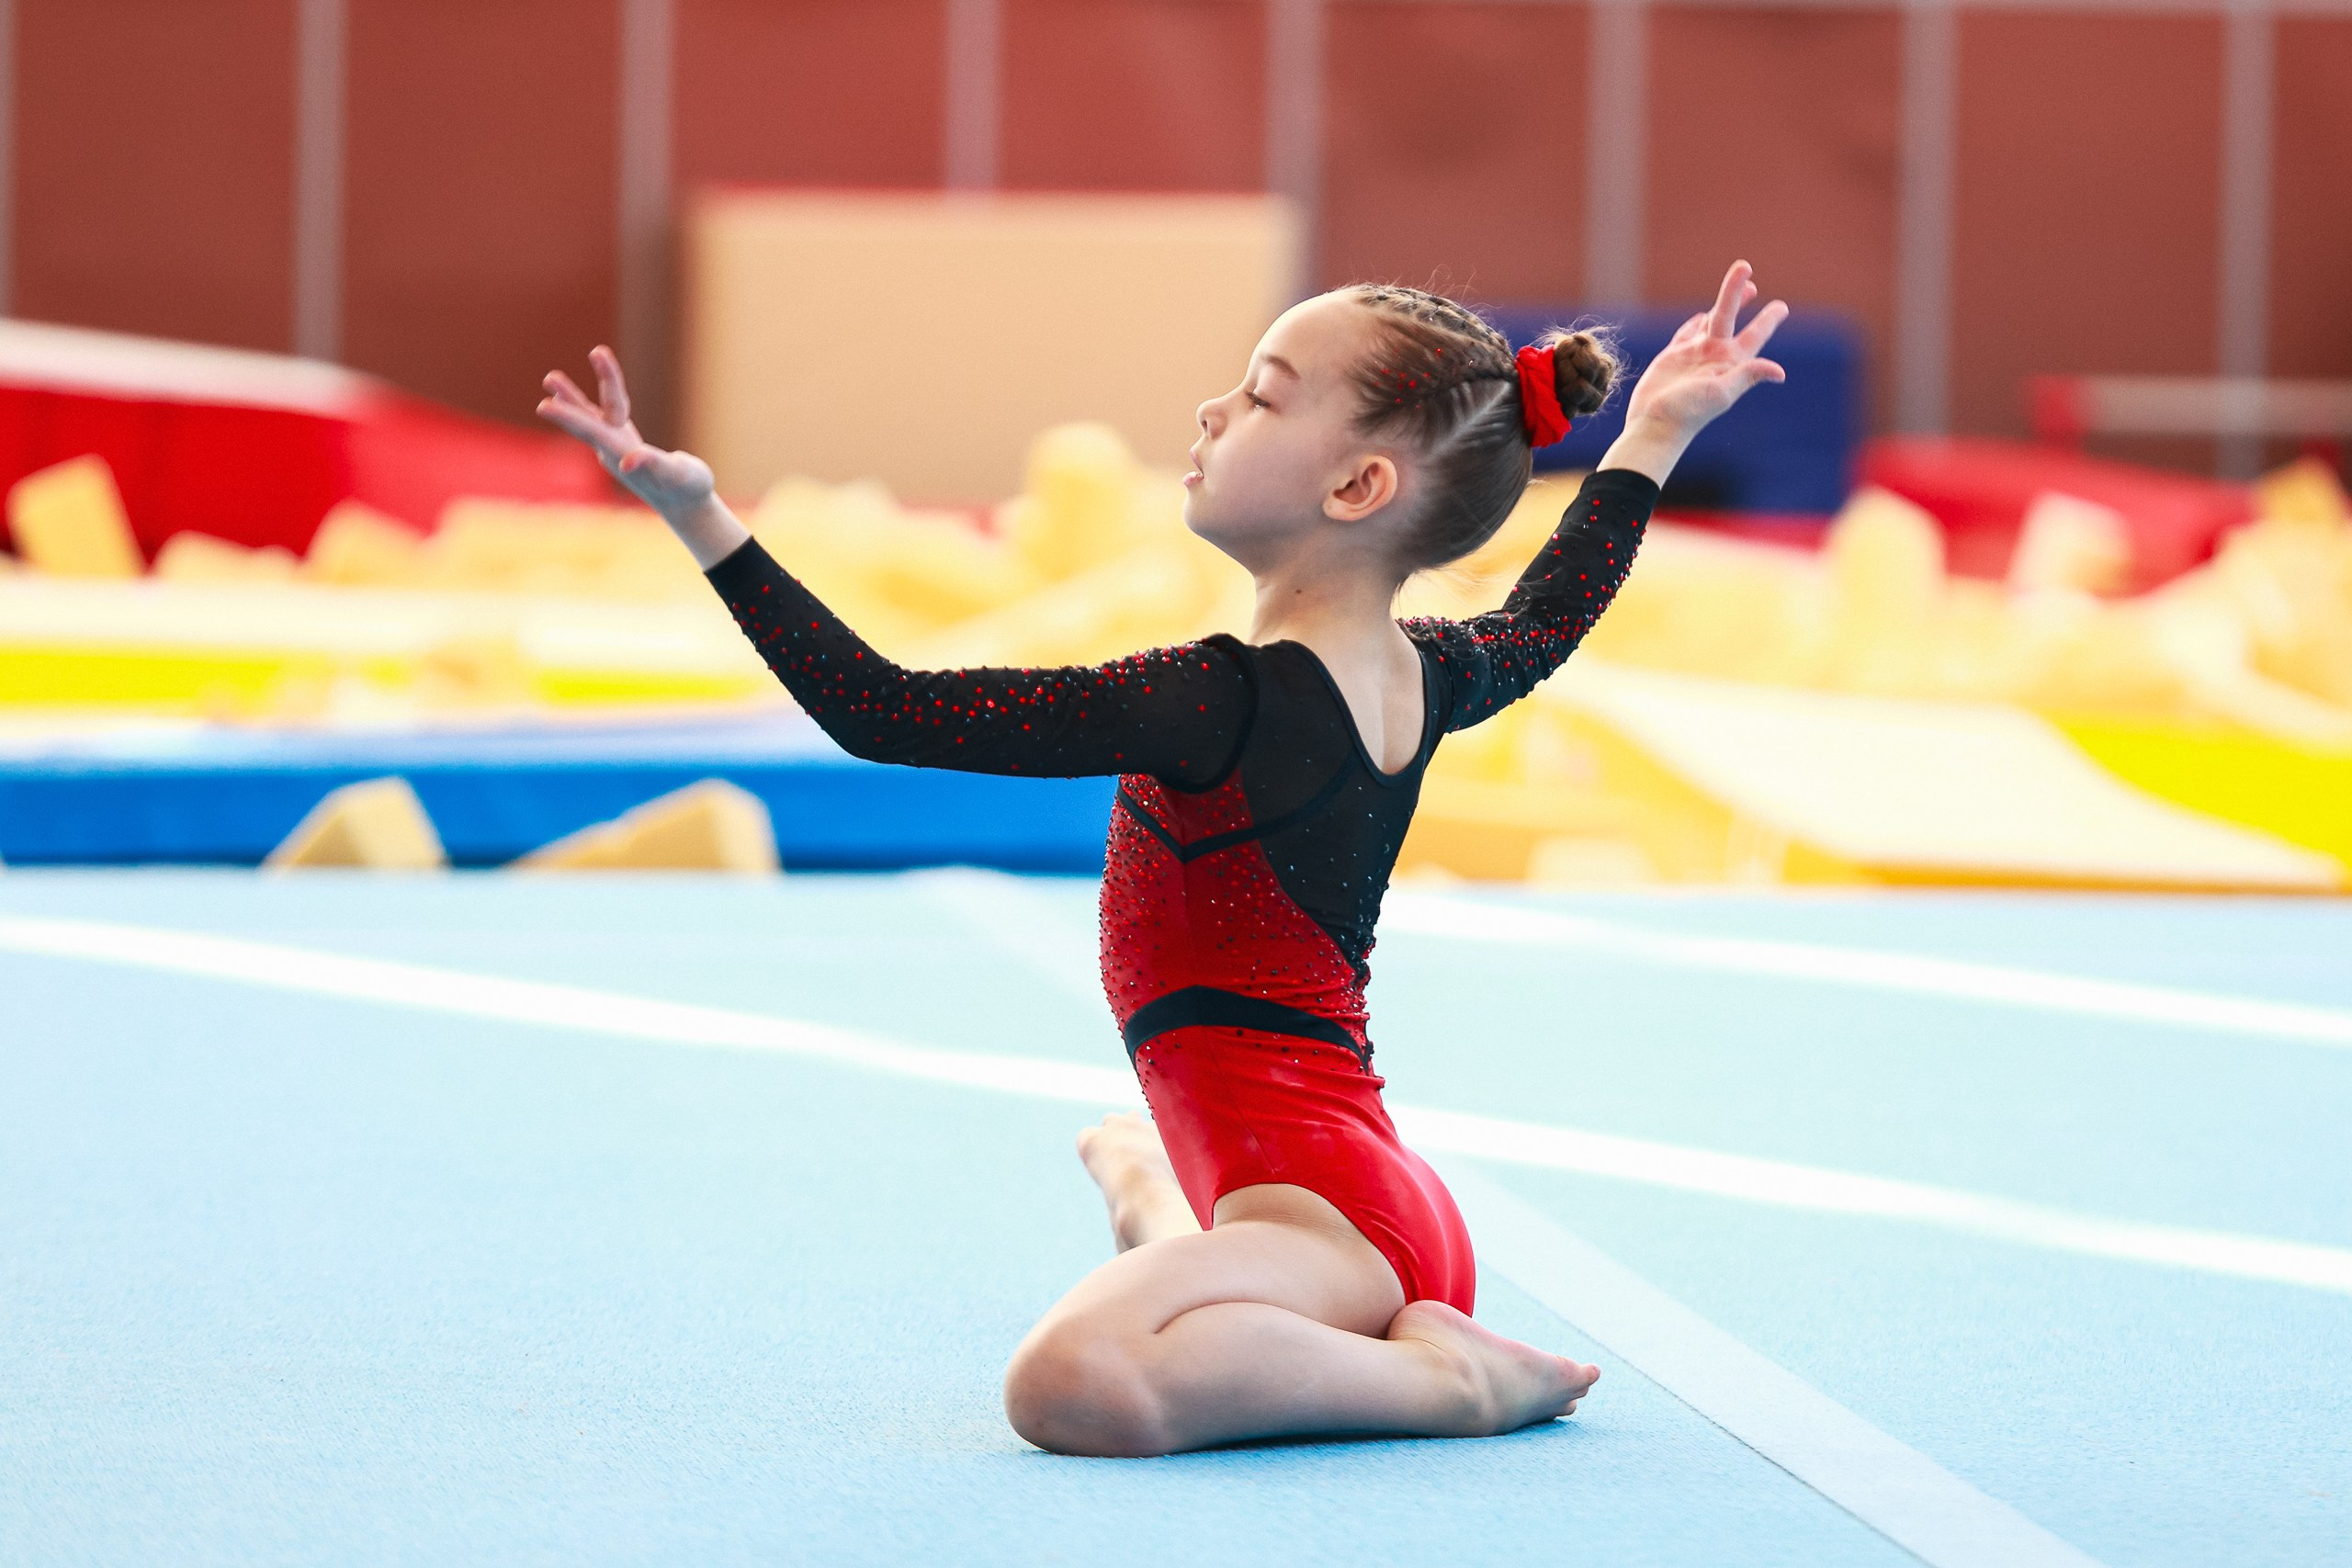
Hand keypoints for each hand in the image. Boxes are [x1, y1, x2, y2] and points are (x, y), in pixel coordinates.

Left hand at [537, 346, 715, 521]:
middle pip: (588, 420)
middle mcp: (612, 450)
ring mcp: (614, 446)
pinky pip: (598, 418)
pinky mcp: (620, 442)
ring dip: (571, 397)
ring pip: (589, 416)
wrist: (684, 503)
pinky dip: (583, 405)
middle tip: (549, 377)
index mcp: (623, 455)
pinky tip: (569, 397)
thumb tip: (628, 461)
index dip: (570, 417)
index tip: (545, 406)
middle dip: (569, 400)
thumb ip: (653, 464)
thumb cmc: (687, 488)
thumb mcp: (677, 474)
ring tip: (550, 378)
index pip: (593, 432)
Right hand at [1601, 260, 1786, 485]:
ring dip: (1725, 300)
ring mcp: (1694, 354)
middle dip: (1738, 292)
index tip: (1781, 307)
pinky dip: (1694, 323)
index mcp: (1731, 362)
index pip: (1754, 335)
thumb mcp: (1721, 392)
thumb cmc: (1689, 412)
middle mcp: (1715, 355)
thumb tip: (1779, 372)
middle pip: (1730, 315)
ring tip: (1740, 282)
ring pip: (1711, 319)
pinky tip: (1701, 316)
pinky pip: (1687, 334)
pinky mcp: (1673, 357)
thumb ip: (1747, 375)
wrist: (1655, 424)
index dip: (1767, 320)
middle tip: (1746, 267)